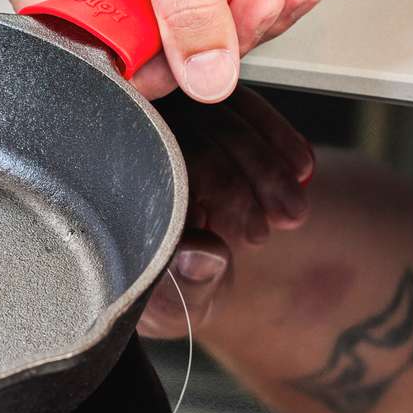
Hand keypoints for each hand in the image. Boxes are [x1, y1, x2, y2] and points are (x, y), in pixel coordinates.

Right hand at [0, 0, 323, 101]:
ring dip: (245, 14)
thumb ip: (192, 10)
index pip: (97, 59)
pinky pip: (198, 5)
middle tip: (266, 0)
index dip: (165, 60)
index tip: (219, 40)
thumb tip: (205, 78)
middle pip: (146, 51)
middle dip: (221, 31)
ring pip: (182, 31)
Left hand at [137, 88, 311, 338]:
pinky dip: (273, 136)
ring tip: (297, 208)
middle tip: (291, 218)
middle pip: (195, 135)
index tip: (257, 234)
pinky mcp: (191, 114)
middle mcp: (127, 143)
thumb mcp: (172, 304)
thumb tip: (202, 254)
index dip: (220, 195)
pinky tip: (304, 166)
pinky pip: (235, 107)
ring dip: (269, 160)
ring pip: (219, 117)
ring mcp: (159, 123)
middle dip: (255, 175)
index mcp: (109, 187)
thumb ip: (185, 285)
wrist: (176, 281)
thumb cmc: (162, 292)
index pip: (163, 168)